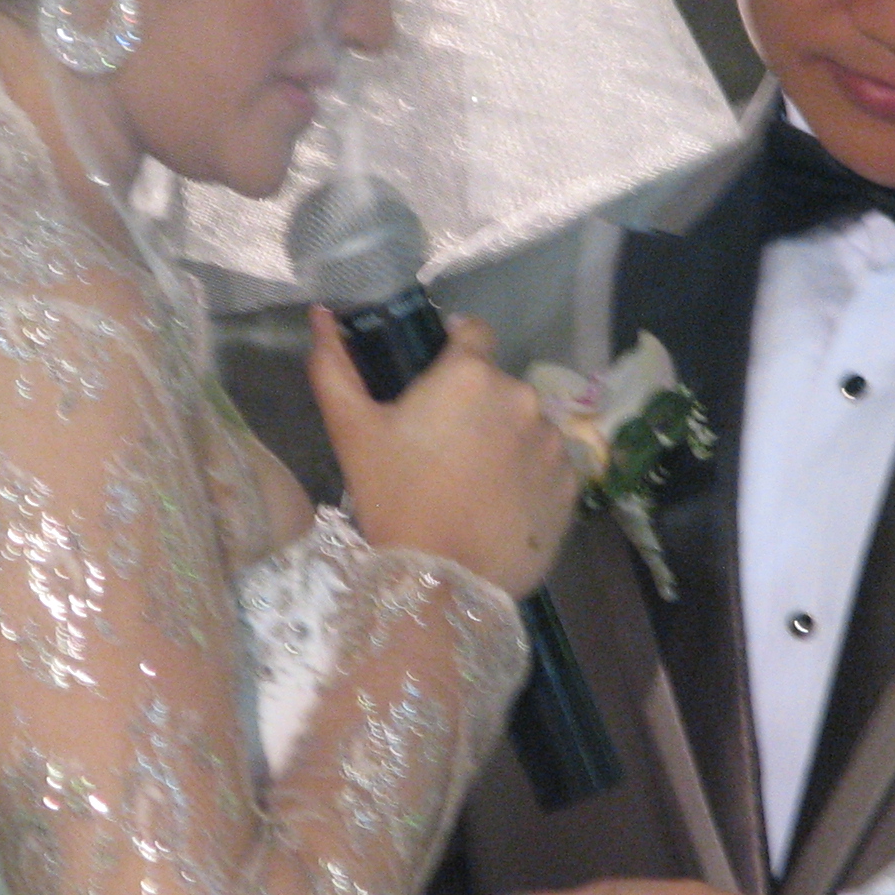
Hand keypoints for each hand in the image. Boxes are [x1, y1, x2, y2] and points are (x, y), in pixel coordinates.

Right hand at [309, 306, 580, 597]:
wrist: (440, 580)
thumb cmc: (392, 499)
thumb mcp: (352, 431)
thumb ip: (333, 366)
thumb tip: (321, 314)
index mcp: (470, 374)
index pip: (473, 332)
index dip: (455, 349)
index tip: (437, 384)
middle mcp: (522, 396)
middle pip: (499, 386)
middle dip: (477, 407)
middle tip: (444, 450)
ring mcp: (554, 442)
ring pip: (528, 426)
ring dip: (506, 441)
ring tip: (473, 484)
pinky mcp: (572, 485)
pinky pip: (550, 466)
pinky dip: (530, 477)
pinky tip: (499, 505)